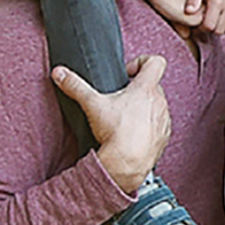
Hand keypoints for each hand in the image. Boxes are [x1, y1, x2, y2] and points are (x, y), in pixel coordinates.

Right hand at [53, 54, 171, 194]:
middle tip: (121, 97)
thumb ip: (75, 86)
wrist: (127, 163)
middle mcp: (160, 102)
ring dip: (144, 107)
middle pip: (153, 85)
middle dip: (137, 88)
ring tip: (125, 116)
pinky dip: (148, 125)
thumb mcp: (92, 104)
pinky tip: (133, 132)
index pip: (156, 62)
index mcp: (146, 89)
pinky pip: (159, 124)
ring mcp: (164, 119)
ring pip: (157, 105)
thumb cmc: (116, 133)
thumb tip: (60, 73)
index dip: (142, 62)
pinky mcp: (164, 136)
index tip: (127, 73)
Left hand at [188, 0, 224, 36]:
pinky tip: (223, 18)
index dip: (202, 28)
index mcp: (217, 2)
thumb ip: (193, 0)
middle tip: (206, 22)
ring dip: (222, 29)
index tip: (198, 23)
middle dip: (211, 29)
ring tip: (215, 20)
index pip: (210, 26)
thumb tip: (188, 12)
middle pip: (220, 30)